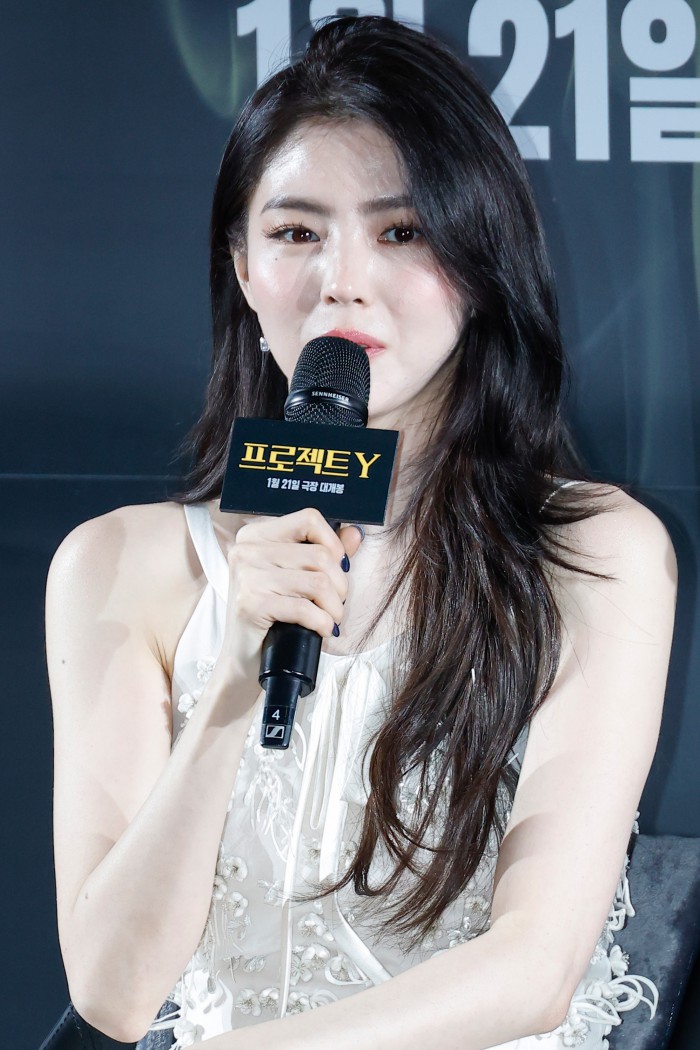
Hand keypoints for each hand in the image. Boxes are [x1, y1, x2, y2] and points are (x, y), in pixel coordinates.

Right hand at [215, 509, 362, 694]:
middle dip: (340, 585)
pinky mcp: (250, 603)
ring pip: (318, 582)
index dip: (334, 544)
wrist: (243, 660)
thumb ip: (324, 552)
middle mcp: (247, 549)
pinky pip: (304, 608)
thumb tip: (355, 532)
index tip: (337, 569)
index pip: (309, 519)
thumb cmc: (271, 617)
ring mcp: (247, 575)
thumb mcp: (295, 578)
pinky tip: (322, 630)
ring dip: (334, 607)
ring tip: (330, 619)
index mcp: (256, 535)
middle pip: (320, 555)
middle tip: (336, 605)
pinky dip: (322, 622)